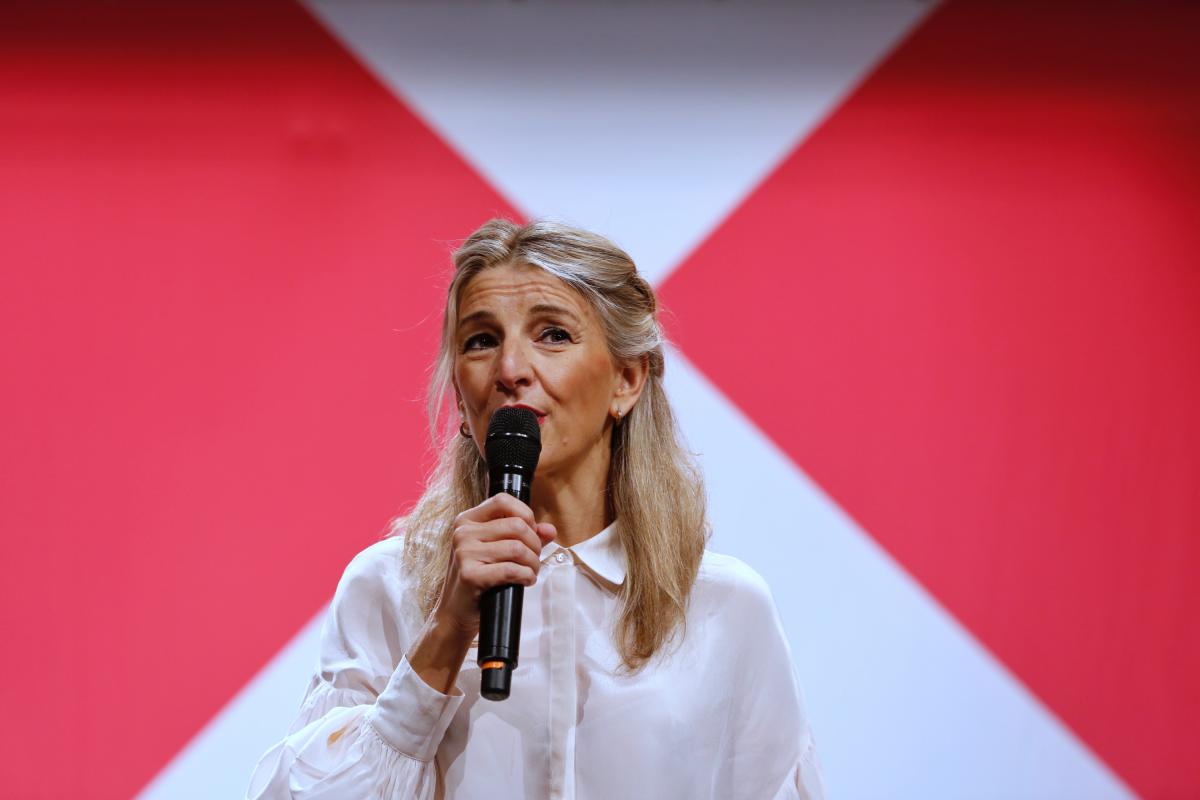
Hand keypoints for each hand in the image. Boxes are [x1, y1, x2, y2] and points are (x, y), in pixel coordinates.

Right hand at [432, 493, 556, 640]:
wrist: (455, 613)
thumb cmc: (478, 579)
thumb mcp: (497, 551)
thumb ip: (525, 536)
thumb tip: (549, 530)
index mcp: (468, 520)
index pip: (503, 500)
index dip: (525, 514)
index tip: (530, 533)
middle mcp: (463, 532)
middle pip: (517, 525)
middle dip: (534, 545)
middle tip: (533, 560)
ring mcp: (465, 553)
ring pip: (517, 548)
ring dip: (533, 563)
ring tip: (529, 572)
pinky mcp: (470, 575)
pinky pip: (512, 569)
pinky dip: (526, 576)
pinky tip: (525, 581)